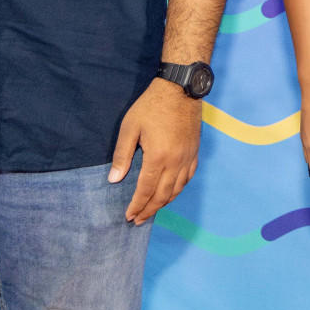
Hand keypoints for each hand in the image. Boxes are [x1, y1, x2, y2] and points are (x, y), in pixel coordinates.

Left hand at [111, 77, 201, 224]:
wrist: (180, 88)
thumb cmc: (151, 106)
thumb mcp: (130, 127)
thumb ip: (122, 155)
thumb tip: (114, 179)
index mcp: (158, 157)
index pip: (146, 190)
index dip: (137, 205)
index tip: (128, 216)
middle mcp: (175, 162)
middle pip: (162, 195)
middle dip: (149, 210)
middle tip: (138, 220)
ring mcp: (188, 157)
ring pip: (177, 189)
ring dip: (164, 203)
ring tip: (152, 210)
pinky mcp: (195, 151)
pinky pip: (188, 177)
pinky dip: (179, 189)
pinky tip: (171, 191)